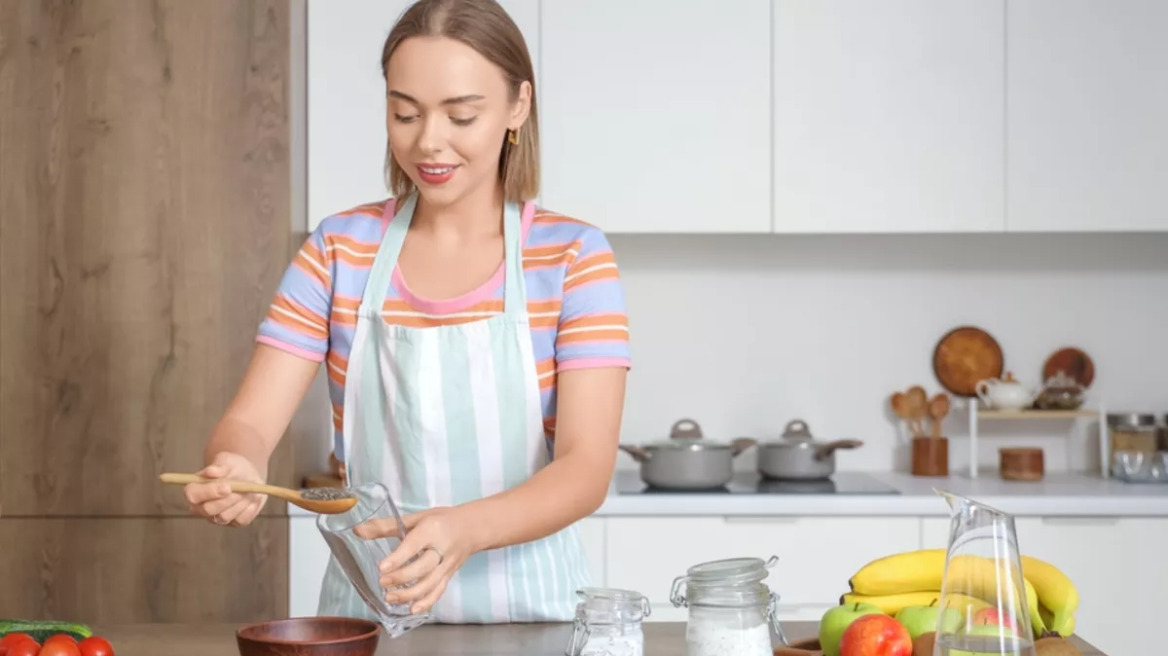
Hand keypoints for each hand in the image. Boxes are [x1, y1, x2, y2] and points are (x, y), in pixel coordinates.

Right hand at [183, 451, 267, 526]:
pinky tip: (252, 498)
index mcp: (195, 490)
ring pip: (224, 517)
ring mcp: (216, 518)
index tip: (227, 486)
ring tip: (246, 490)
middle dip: (226, 499)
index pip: (192, 495)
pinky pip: (240, 520)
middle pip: (208, 510)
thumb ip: (219, 465)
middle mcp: (201, 507)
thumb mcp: (227, 460)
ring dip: (239, 503)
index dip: (208, 492)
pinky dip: (250, 508)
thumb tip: (211, 471)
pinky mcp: (233, 523)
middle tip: (240, 489)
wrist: (249, 475)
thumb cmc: (232, 467)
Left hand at [355, 506, 479, 614]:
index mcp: (432, 529)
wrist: (471, 528)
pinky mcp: (449, 576)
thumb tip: (357, 531)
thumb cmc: (440, 521)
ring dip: (410, 593)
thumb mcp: (415, 518)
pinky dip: (426, 602)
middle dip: (402, 577)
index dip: (398, 557)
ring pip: (430, 583)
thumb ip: (386, 526)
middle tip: (382, 583)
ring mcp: (447, 565)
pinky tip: (412, 609)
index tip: (382, 567)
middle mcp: (441, 548)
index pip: (414, 544)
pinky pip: (439, 591)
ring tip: (390, 598)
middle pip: (423, 567)